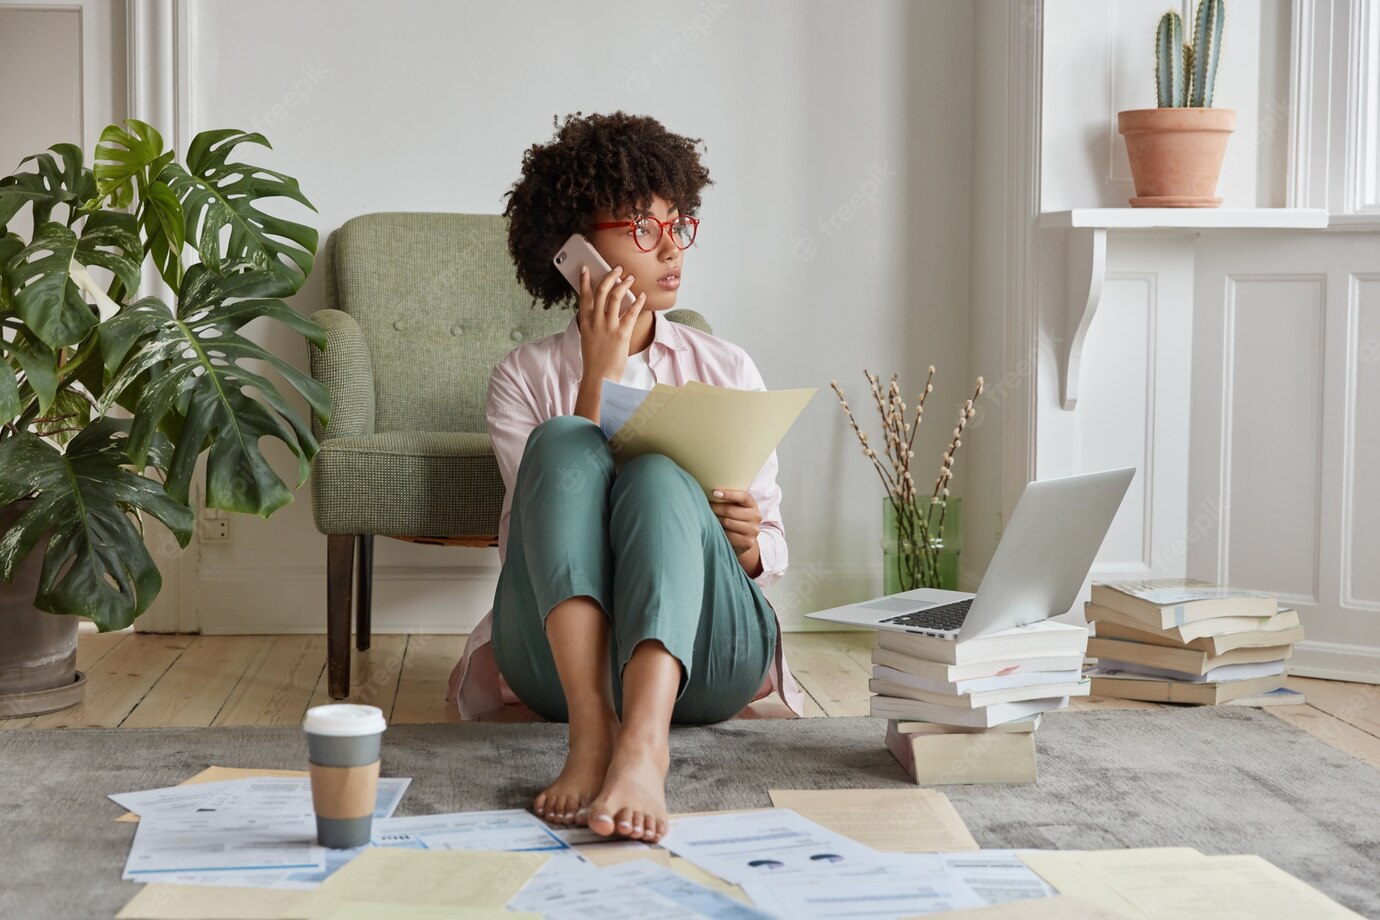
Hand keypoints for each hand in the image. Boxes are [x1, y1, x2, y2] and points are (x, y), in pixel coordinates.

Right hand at [577, 264, 644, 383]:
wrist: (599, 378)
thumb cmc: (595, 360)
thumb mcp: (588, 338)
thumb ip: (592, 323)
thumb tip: (601, 311)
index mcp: (585, 322)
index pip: (584, 296)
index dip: (585, 280)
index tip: (587, 269)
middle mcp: (596, 321)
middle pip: (601, 291)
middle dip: (609, 276)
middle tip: (617, 269)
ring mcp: (608, 327)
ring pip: (615, 297)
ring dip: (624, 284)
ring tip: (630, 278)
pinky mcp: (622, 334)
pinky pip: (631, 313)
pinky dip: (638, 302)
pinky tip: (642, 296)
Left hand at [709, 488, 762, 575]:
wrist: (745, 538)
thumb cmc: (735, 518)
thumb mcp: (736, 506)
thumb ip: (728, 498)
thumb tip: (708, 489)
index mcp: (752, 504)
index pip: (743, 496)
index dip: (729, 494)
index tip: (714, 493)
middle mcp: (756, 516)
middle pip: (730, 510)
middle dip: (715, 508)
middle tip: (705, 507)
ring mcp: (753, 530)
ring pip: (727, 523)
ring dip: (715, 520)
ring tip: (708, 518)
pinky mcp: (748, 542)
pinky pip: (728, 536)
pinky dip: (720, 532)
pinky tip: (716, 530)